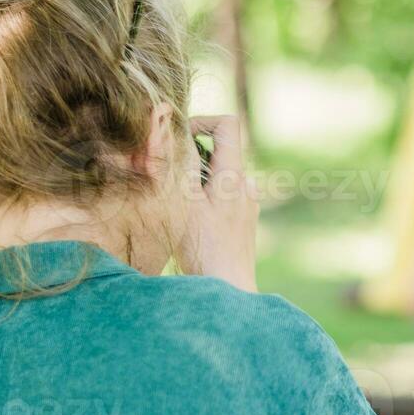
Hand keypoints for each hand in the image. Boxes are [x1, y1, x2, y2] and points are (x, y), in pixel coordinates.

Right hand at [182, 115, 258, 291]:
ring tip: (176, 206)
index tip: (178, 138)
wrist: (229, 292)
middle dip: (191, 156)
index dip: (202, 121)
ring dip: (196, 181)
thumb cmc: (204, 249)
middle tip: (166, 177)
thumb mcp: (182, 202)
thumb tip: (165, 126)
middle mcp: (246, 186)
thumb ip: (175, 163)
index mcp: (234, 175)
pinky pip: (224, 199)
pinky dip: (205, 201)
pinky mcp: (244, 225)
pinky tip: (192, 225)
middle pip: (220, 151)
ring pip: (219, 177)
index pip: (228, 124)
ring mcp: (248, 206)